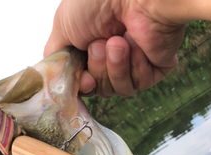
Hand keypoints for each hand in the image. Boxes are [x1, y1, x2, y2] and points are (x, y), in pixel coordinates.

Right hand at [43, 0, 185, 97]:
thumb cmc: (97, 1)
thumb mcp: (62, 26)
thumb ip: (56, 57)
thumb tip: (54, 80)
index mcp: (92, 45)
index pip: (86, 82)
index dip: (84, 86)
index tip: (85, 81)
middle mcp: (114, 55)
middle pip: (101, 89)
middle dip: (99, 71)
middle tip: (100, 45)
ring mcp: (136, 61)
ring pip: (121, 89)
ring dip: (115, 68)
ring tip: (118, 42)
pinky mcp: (156, 66)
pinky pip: (141, 83)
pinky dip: (135, 66)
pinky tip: (137, 45)